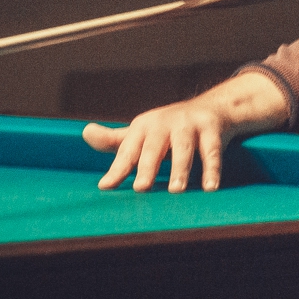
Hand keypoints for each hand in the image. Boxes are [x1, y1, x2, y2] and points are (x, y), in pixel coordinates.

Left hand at [82, 70, 288, 192]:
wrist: (212, 108)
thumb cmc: (168, 128)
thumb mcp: (141, 133)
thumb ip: (114, 140)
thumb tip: (85, 133)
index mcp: (144, 127)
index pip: (128, 150)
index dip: (118, 168)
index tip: (106, 186)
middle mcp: (165, 123)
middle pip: (154, 147)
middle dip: (148, 166)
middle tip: (142, 188)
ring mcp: (189, 125)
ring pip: (184, 148)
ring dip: (180, 168)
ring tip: (176, 190)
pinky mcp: (211, 128)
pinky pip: (212, 150)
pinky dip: (212, 168)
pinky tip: (210, 187)